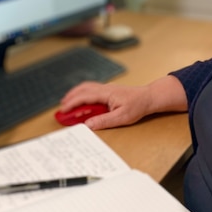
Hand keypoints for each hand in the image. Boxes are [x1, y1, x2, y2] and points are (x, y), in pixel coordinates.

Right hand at [59, 76, 187, 129]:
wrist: (149, 97)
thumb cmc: (138, 106)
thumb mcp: (121, 117)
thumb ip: (104, 121)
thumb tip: (88, 124)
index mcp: (106, 93)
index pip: (84, 97)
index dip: (72, 103)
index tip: (63, 110)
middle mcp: (105, 88)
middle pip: (82, 89)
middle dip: (70, 97)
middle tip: (62, 107)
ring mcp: (107, 88)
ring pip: (86, 87)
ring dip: (76, 93)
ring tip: (68, 102)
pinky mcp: (109, 90)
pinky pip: (92, 89)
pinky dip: (83, 93)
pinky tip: (82, 100)